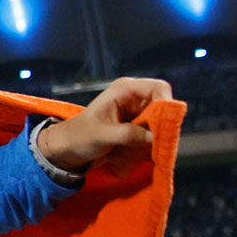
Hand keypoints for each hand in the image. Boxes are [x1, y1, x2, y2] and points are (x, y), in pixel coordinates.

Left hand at [38, 77, 173, 171]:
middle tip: (161, 140)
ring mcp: (138, 109)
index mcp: (124, 89)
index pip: (158, 88)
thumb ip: (127, 134)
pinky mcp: (139, 122)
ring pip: (163, 117)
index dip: (167, 103)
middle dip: (165, 121)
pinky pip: (156, 128)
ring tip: (153, 147)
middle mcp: (134, 96)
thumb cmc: (80, 136)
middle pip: (164, 103)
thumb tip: (153, 137)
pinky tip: (149, 148)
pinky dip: (156, 137)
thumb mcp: (102, 136)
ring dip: (161, 132)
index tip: (165, 124)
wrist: (70, 145)